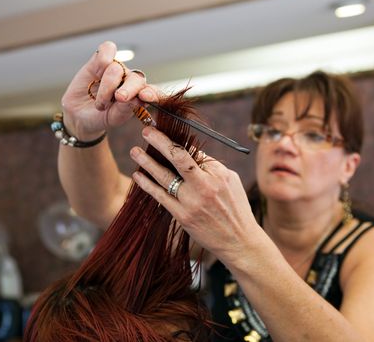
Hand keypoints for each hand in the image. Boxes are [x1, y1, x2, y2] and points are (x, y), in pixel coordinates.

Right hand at [61, 41, 159, 140]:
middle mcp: (130, 80)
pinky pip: (107, 49)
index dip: (151, 92)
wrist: (78, 113)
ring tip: (100, 103)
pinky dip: (102, 59)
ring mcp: (116, 69)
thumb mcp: (113, 118)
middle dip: (128, 89)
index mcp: (139, 95)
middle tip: (120, 98)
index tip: (145, 97)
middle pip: (135, 78)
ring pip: (117, 68)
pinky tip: (96, 72)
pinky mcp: (101, 59)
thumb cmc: (100, 117)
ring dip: (107, 86)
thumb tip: (135, 99)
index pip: (150, 91)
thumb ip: (125, 110)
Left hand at [130, 126, 260, 263]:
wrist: (238, 241)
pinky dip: (147, 185)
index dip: (177, 140)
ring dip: (147, 162)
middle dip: (160, 142)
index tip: (163, 131)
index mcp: (218, 174)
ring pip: (164, 177)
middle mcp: (204, 186)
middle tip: (146, 131)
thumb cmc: (236, 208)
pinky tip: (137, 176)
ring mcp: (192, 202)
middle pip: (178, 158)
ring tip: (134, 151)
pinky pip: (161, 197)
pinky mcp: (182, 216)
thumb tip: (192, 152)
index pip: (194, 152)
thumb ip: (211, 167)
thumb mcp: (231, 181)